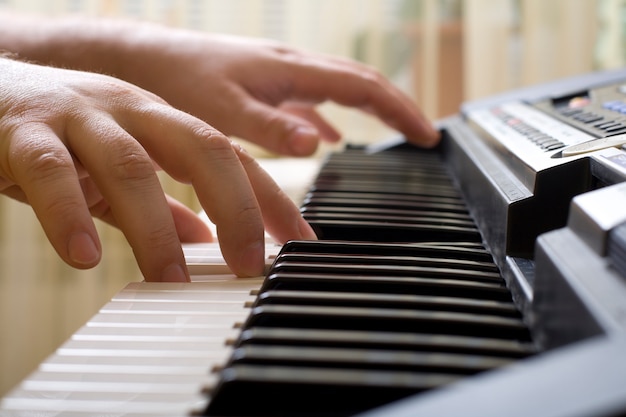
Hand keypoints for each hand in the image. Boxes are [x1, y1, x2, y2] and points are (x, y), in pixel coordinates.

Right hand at [0, 57, 315, 280]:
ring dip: (157, 227)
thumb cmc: (62, 133)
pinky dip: (71, 214)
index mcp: (162, 120)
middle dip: (237, 206)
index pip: (232, 157)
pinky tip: (84, 256)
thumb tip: (204, 241)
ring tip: (171, 278)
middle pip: (203, 147)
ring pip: (132, 165)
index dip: (269, 199)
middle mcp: (133, 111)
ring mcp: (81, 117)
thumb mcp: (120, 166)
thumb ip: (161, 202)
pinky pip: (52, 172)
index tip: (299, 243)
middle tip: (249, 264)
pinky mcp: (25, 133)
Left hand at [114, 28, 439, 155]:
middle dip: (396, 109)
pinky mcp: (262, 83)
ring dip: (369, 109)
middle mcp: (292, 67)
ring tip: (390, 131)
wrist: (141, 59)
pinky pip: (309, 98)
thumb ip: (270, 128)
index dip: (400, 112)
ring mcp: (279, 74)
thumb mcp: (223, 111)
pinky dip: (329, 116)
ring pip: (338, 88)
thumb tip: (321, 142)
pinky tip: (326, 134)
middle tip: (423, 135)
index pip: (364, 87)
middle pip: (361, 82)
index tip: (428, 137)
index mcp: (292, 70)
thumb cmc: (177, 82)